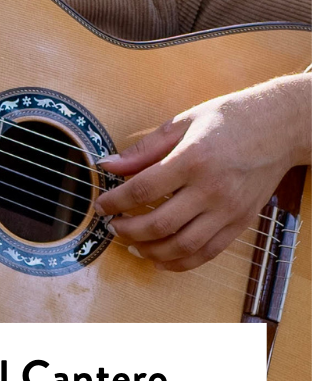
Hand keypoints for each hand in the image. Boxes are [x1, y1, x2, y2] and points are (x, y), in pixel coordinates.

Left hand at [94, 73, 309, 271]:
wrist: (279, 128)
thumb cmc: (229, 118)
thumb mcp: (182, 122)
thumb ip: (144, 148)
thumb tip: (110, 165)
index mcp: (192, 159)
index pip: (144, 189)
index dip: (116, 202)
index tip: (101, 205)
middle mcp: (211, 189)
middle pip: (160, 224)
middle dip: (128, 230)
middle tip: (112, 226)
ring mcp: (228, 210)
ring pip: (182, 247)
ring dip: (150, 251)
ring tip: (132, 244)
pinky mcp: (240, 224)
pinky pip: (207, 254)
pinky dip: (180, 262)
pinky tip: (161, 257)